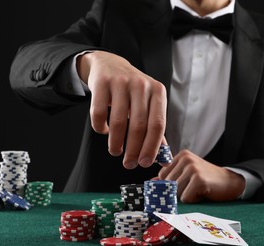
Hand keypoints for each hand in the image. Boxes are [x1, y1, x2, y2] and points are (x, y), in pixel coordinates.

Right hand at [77, 51, 166, 168]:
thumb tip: (165, 160)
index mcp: (158, 92)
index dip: (152, 147)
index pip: (158, 125)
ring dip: (116, 143)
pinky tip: (104, 131)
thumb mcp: (149, 104)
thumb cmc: (133, 91)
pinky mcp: (102, 83)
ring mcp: (121, 82)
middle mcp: (141, 85)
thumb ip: (156, 130)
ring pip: (119, 121)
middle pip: (139, 126)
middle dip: (133, 150)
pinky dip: (101, 128)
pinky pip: (99, 113)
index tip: (144, 163)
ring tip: (115, 151)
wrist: (110, 64)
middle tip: (129, 164)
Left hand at [157, 150, 245, 202]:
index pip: (162, 176)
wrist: (230, 182)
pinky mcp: (199, 179)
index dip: (172, 185)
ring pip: (176, 192)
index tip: (186, 183)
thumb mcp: (187, 175)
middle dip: (179, 192)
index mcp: (181, 156)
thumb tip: (150, 184)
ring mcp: (193, 168)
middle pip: (168, 184)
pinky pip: (185, 198)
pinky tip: (203, 192)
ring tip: (199, 189)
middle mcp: (186, 159)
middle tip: (194, 187)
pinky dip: (194, 200)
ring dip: (187, 196)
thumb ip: (170, 178)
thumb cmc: (207, 180)